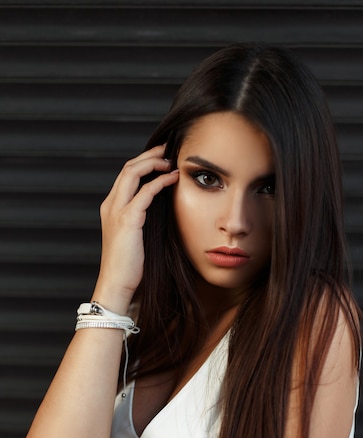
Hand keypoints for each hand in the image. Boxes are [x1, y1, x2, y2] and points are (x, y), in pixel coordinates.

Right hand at [93, 145, 178, 313]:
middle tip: (169, 149)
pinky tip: (173, 178)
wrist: (117, 284)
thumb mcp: (136, 236)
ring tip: (172, 160)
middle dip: (150, 155)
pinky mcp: (127, 220)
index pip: (126, 174)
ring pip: (132, 173)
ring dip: (154, 162)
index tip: (163, 157)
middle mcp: (110, 205)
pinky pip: (144, 192)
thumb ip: (143, 219)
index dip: (144, 162)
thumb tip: (163, 208)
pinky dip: (159, 181)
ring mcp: (116, 211)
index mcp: (111, 207)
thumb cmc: (130, 266)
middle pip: (128, 167)